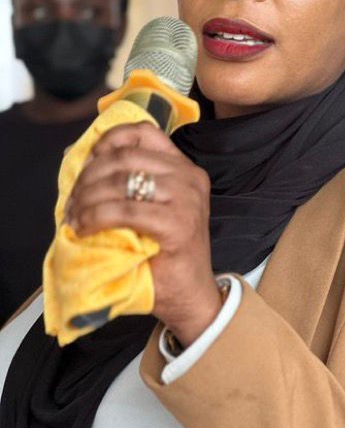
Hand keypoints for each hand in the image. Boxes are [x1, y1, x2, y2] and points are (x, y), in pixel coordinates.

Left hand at [68, 121, 220, 346]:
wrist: (190, 295)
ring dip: (87, 198)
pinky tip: (84, 228)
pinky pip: (124, 210)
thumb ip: (128, 182)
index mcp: (184, 168)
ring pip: (121, 181)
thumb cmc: (165, 255)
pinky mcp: (177, 224)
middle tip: (72, 201)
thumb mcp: (151, 207)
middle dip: (88, 176)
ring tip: (74, 217)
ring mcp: (187, 199)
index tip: (89, 161)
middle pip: (125, 157)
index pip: (144, 132)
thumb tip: (77, 158)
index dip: (109, 140)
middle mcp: (189, 177)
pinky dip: (95, 217)